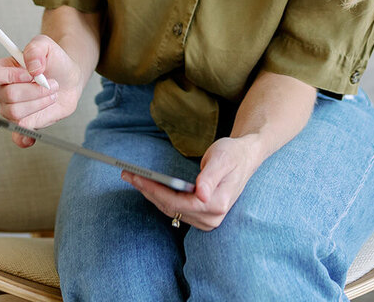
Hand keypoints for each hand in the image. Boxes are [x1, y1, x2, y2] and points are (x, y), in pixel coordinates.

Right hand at [0, 34, 82, 147]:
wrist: (68, 77)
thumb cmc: (53, 60)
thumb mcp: (46, 45)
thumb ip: (36, 48)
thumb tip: (32, 68)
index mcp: (2, 70)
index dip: (8, 76)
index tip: (30, 73)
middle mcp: (3, 91)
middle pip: (8, 96)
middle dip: (34, 90)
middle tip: (52, 83)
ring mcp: (12, 109)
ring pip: (16, 113)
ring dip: (39, 103)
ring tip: (53, 93)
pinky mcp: (25, 123)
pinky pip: (17, 136)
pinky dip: (23, 138)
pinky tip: (31, 138)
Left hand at [121, 135, 262, 230]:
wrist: (245, 158)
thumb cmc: (233, 154)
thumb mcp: (222, 159)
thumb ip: (211, 177)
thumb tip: (201, 194)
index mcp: (217, 204)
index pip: (177, 202)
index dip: (155, 190)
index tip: (137, 177)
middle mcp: (212, 218)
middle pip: (171, 207)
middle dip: (147, 191)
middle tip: (128, 174)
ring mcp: (207, 220)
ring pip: (171, 210)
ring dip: (150, 194)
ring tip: (132, 178)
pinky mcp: (202, 216)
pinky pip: (175, 208)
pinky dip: (160, 197)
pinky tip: (148, 186)